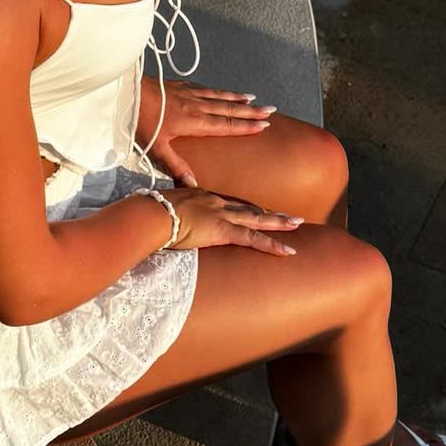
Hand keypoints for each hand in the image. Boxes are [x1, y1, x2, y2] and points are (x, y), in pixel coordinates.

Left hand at [135, 78, 275, 187]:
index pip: (226, 125)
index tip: (264, 124)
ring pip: (217, 96)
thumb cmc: (140, 120)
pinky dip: (215, 90)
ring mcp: (187, 94)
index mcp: (194, 122)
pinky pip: (203, 88)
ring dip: (235, 97)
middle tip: (269, 109)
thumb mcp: (157, 147)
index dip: (246, 126)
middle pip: (228, 108)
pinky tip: (217, 90)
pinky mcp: (178, 86)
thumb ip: (176, 165)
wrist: (126, 93)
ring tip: (251, 98)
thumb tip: (193, 184)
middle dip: (250, 110)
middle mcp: (196, 106)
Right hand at [152, 185, 303, 255]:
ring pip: (256, 219)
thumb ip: (168, 210)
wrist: (149, 215)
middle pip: (248, 207)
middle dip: (270, 213)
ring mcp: (220, 215)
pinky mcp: (222, 230)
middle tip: (292, 217)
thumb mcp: (160, 207)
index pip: (229, 202)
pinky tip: (287, 250)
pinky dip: (271, 244)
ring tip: (297, 225)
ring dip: (279, 222)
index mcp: (200, 196)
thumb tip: (161, 215)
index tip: (258, 211)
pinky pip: (252, 238)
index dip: (246, 208)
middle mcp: (215, 202)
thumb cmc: (148, 213)